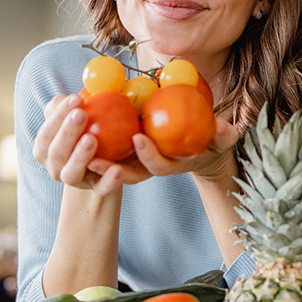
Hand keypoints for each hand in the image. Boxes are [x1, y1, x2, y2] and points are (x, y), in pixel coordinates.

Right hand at [32, 94, 125, 194]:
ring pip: (71, 174)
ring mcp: (76, 180)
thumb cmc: (87, 128)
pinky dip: (108, 180)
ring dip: (79, 156)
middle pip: (55, 154)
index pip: (46, 134)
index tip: (76, 99)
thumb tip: (69, 96)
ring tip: (91, 138)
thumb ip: (69, 105)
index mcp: (45, 150)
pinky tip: (118, 169)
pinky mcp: (97, 189)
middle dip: (66, 133)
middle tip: (81, 114)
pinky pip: (101, 188)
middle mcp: (55, 168)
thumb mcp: (76, 114)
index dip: (57, 116)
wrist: (107, 157)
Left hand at [87, 117, 238, 182]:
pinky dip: (93, 145)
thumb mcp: (221, 136)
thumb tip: (224, 128)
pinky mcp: (127, 155)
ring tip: (78, 144)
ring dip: (95, 160)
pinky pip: (108, 153)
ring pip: (113, 168)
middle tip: (93, 152)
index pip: (158, 167)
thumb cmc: (211, 138)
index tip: (138, 137)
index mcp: (172, 165)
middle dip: (110, 168)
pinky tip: (78, 128)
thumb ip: (223, 134)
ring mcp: (138, 163)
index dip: (148, 156)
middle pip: (128, 173)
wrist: (199, 143)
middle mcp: (151, 168)